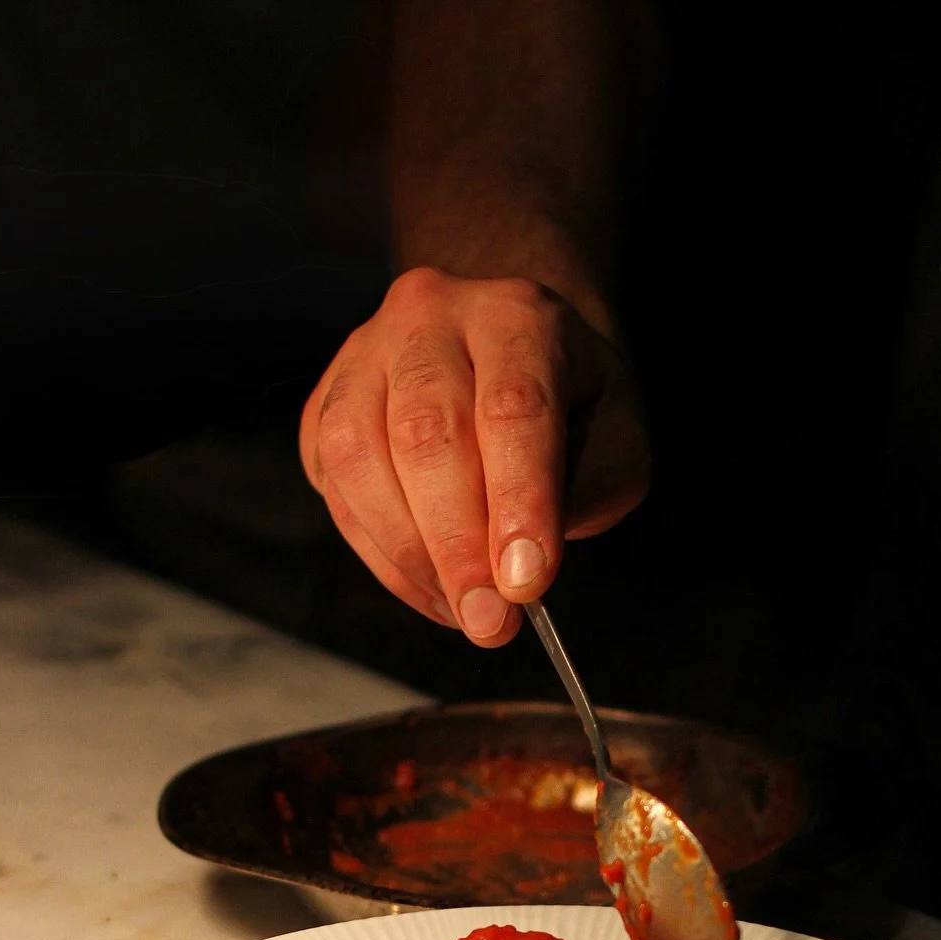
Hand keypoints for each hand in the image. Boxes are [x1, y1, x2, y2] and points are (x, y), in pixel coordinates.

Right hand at [300, 266, 649, 644]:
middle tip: (489, 622)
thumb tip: (518, 569)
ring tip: (461, 611)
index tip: (524, 584)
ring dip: (411, 555)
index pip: (514, 409)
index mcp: (517, 317)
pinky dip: (382, 555)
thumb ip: (583, 493)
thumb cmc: (569, 407)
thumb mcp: (615, 442)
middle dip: (457, 546)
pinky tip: (429, 587)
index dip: (517, 503)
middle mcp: (430, 318)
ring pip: (361, 457)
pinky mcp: (325, 404)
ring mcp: (364, 355)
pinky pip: (336, 487)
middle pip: (428, 434)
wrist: (508, 354)